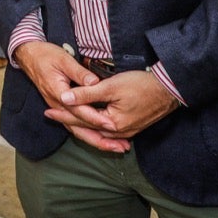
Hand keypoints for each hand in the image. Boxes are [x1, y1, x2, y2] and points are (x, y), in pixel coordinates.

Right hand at [13, 41, 130, 152]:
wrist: (29, 55)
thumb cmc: (46, 55)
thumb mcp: (64, 59)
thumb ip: (79, 73)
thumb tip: (95, 82)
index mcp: (58, 93)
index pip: (79, 110)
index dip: (96, 118)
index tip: (112, 125)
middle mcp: (57, 105)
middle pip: (78, 129)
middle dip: (100, 140)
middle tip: (119, 147)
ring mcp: (58, 108)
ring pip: (76, 131)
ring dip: (96, 141)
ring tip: (115, 147)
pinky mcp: (61, 108)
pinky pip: (74, 126)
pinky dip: (88, 134)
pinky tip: (101, 139)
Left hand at [46, 70, 179, 140]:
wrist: (170, 88)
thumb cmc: (141, 84)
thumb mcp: (110, 86)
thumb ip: (86, 93)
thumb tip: (64, 98)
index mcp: (112, 124)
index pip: (81, 120)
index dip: (63, 114)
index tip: (47, 111)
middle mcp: (119, 132)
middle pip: (88, 129)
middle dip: (69, 122)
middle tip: (51, 116)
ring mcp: (127, 131)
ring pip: (98, 131)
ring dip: (82, 127)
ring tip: (66, 121)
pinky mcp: (133, 126)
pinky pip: (109, 131)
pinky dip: (96, 127)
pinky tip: (90, 125)